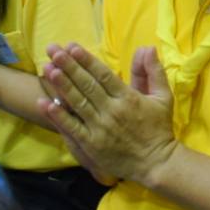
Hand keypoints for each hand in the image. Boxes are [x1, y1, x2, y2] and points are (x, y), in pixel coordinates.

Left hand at [40, 43, 175, 185]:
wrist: (156, 163)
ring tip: (48, 69)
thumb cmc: (158, 128)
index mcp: (128, 98)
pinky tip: (46, 103)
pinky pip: (72, 128)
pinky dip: (58, 116)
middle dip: (69, 66)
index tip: (73, 47)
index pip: (104, 75)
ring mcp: (99, 128)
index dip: (87, 60)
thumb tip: (147, 47)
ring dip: (62, 85)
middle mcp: (112, 110)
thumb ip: (153, 72)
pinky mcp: (91, 144)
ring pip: (77, 103)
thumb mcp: (163, 97)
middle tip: (53, 50)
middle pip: (87, 85)